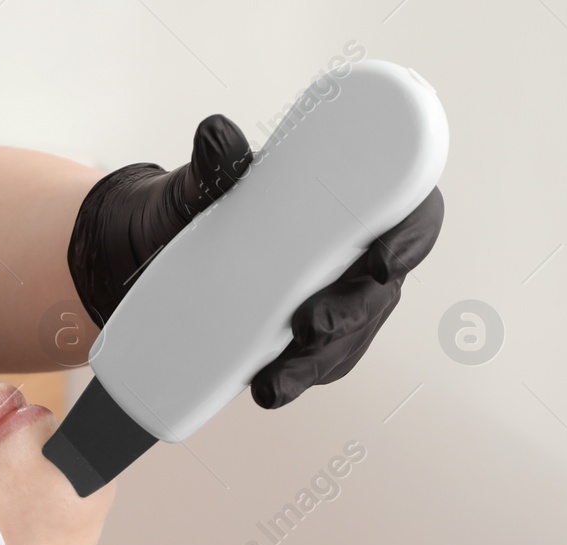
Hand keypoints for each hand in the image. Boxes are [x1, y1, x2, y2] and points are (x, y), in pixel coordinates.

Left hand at [66, 114, 444, 408]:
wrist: (153, 241)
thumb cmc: (199, 200)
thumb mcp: (205, 184)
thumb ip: (218, 162)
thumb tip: (215, 130)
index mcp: (353, 203)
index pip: (412, 215)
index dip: (413, 239)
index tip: (384, 262)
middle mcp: (352, 254)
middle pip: (380, 292)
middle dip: (352, 317)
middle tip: (309, 324)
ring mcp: (329, 298)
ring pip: (349, 338)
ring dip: (319, 362)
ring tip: (278, 379)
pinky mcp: (298, 335)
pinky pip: (314, 363)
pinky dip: (294, 380)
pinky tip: (269, 391)